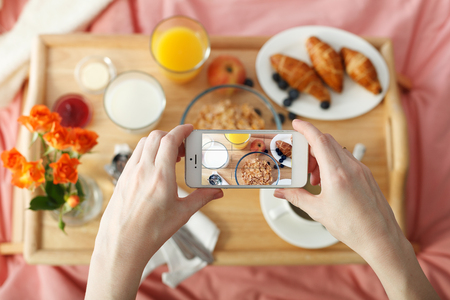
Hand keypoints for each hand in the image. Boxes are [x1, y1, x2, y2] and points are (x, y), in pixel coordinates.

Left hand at [86, 124, 222, 299]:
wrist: (122, 245)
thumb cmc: (151, 232)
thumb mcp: (182, 214)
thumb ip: (201, 198)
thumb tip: (217, 191)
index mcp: (160, 177)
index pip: (170, 140)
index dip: (181, 130)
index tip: (190, 129)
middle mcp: (143, 170)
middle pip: (156, 137)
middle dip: (171, 136)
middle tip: (183, 148)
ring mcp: (129, 173)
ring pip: (143, 144)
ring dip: (158, 143)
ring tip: (170, 157)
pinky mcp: (122, 179)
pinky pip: (135, 156)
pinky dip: (147, 153)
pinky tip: (155, 168)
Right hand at [275, 120, 438, 299]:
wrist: (380, 238)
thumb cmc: (353, 227)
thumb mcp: (318, 211)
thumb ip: (296, 196)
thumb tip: (280, 191)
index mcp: (337, 174)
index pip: (319, 140)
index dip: (306, 128)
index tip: (296, 123)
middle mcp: (351, 167)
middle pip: (327, 142)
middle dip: (310, 145)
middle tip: (299, 159)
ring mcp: (361, 170)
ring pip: (337, 150)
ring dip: (321, 156)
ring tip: (314, 177)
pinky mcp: (366, 175)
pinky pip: (346, 160)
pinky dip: (332, 163)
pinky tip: (327, 181)